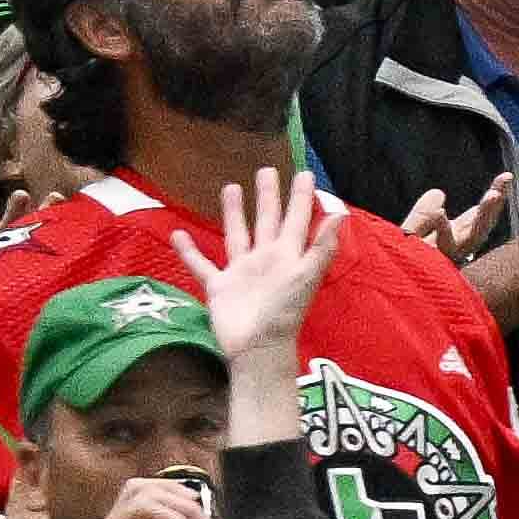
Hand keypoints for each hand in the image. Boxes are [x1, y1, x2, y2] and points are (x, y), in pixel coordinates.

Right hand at [201, 164, 344, 377]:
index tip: (303, 173)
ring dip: (234, 213)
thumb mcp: (307, 276)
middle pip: (267, 220)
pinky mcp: (219, 287)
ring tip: (231, 187)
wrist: (258, 348)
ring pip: (237, 234)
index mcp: (287, 254)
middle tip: (266, 170)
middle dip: (268, 196)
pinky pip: (201, 265)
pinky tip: (178, 234)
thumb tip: (340, 212)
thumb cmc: (285, 311)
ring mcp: (241, 271)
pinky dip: (189, 251)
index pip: (296, 218)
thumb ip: (322, 245)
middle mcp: (265, 258)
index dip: (301, 197)